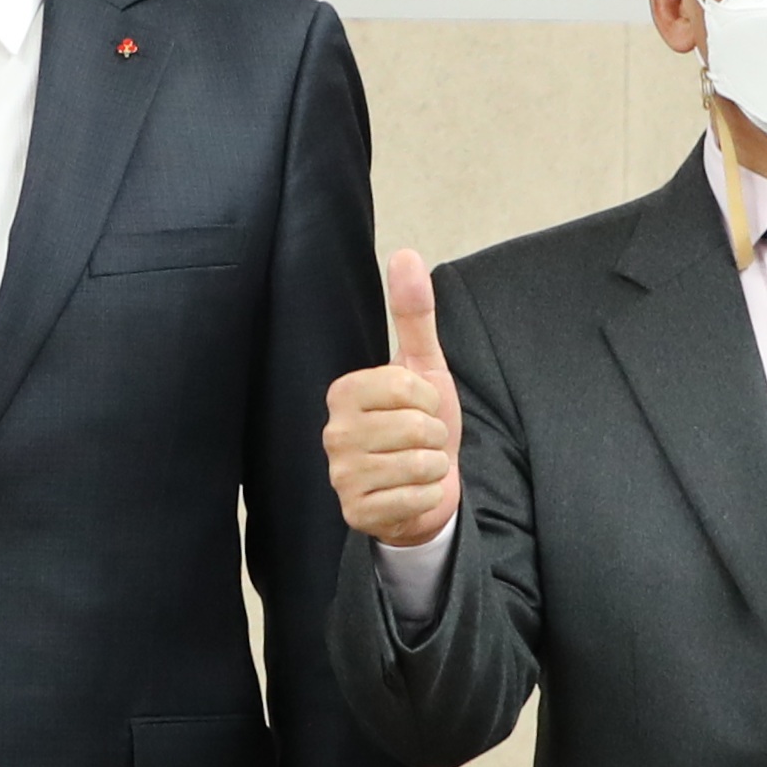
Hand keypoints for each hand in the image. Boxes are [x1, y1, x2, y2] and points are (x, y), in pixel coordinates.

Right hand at [322, 251, 460, 548]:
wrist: (425, 487)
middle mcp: (333, 433)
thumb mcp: (423, 366)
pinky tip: (412, 492)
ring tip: (418, 464)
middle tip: (420, 441)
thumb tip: (405, 253)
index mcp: (343, 393)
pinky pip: (415, 497)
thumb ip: (414, 312)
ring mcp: (341, 476)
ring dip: (433, 466)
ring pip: (418, 463)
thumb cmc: (421, 425)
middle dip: (434, 435)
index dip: (428, 399)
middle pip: (414, 426)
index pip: (405, 386)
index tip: (421, 407)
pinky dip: (427, 495)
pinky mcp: (356, 513)